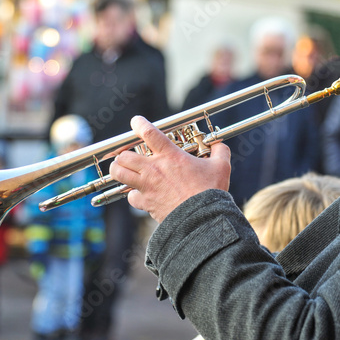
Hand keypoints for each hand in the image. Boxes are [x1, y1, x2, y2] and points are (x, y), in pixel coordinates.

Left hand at [110, 116, 230, 222]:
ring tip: (121, 169)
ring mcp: (147, 186)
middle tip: (126, 154)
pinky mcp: (145, 202)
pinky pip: (130, 196)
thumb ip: (219, 151)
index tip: (136, 121)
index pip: (149, 133)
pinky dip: (132, 195)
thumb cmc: (210, 191)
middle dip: (122, 154)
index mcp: (170, 156)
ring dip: (118, 170)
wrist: (202, 218)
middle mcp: (154, 169)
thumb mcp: (221, 166)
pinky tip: (138, 194)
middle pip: (124, 155)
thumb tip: (219, 145)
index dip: (139, 124)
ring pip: (119, 174)